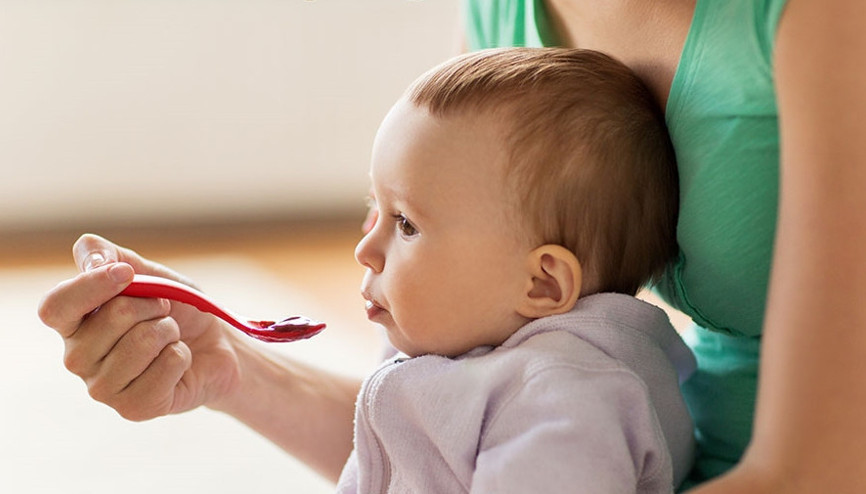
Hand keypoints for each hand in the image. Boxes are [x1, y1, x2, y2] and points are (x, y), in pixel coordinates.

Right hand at [37, 234, 240, 420]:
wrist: (215, 345)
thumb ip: (111, 256)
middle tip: (164, 312)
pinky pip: (167, 365)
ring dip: (170, 331)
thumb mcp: (148, 272)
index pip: (55, 306)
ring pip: (143, 341)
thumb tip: (93, 259)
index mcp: (73, 323)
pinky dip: (182, 355)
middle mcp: (78, 359)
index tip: (127, 273)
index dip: (90, 285)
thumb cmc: (175, 309)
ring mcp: (103, 388)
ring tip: (170, 337)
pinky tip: (177, 362)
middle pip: (113, 317)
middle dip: (153, 305)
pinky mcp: (134, 408)